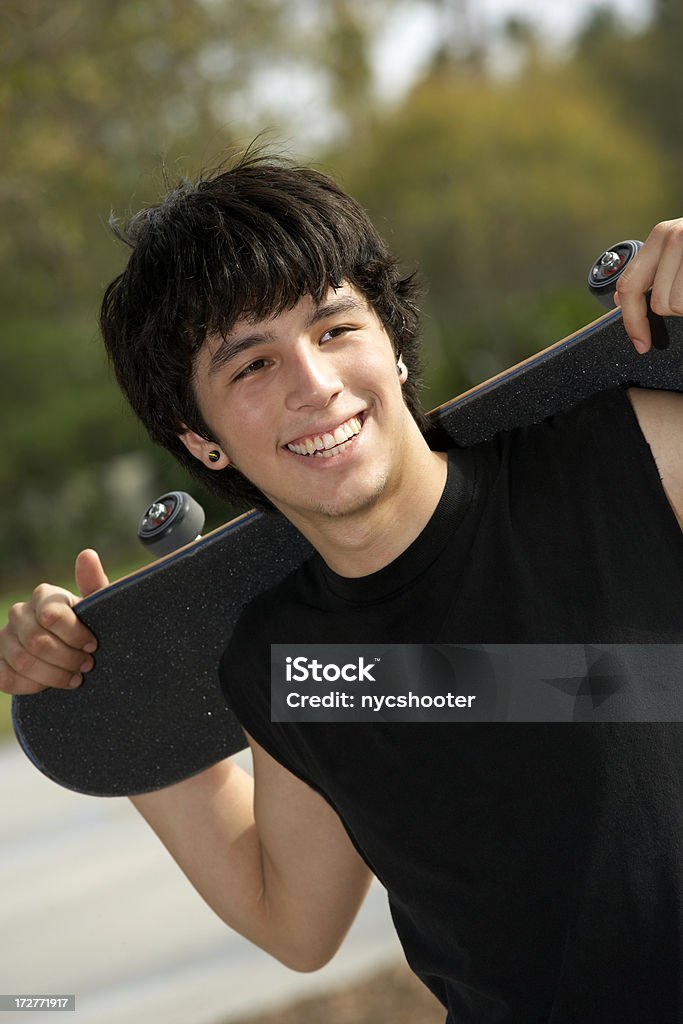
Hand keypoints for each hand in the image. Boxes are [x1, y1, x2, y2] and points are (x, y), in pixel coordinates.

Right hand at [0, 550, 108, 694]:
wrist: (72, 652)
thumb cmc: (88, 626)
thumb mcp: (98, 607)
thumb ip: (95, 584)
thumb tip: (87, 554)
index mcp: (44, 596)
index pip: (53, 615)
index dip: (76, 635)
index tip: (93, 645)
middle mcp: (20, 612)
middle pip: (38, 642)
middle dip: (67, 659)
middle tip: (86, 666)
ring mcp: (5, 637)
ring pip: (23, 662)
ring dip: (53, 676)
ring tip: (74, 678)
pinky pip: (6, 678)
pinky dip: (31, 686)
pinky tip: (49, 686)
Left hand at [614, 219, 682, 352]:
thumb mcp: (677, 247)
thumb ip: (651, 270)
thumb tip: (621, 299)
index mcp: (661, 236)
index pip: (629, 286)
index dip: (632, 321)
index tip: (641, 342)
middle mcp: (676, 237)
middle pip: (660, 303)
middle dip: (677, 309)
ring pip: (679, 305)